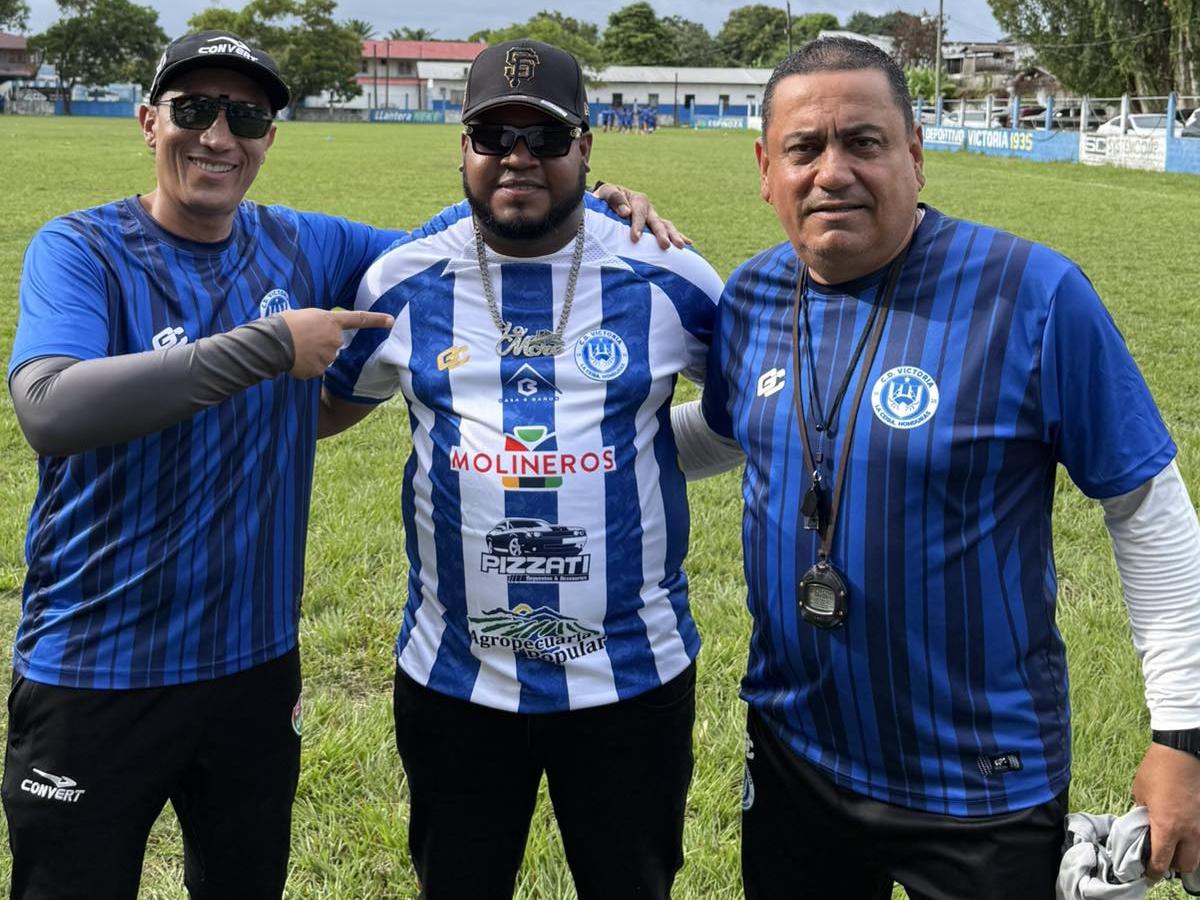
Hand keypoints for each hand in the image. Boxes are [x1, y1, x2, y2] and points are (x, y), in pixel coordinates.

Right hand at [279, 308, 393, 378]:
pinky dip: (307, 366)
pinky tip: (296, 360)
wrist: (273, 342)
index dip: (377, 320)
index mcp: (332, 321)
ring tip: (296, 348)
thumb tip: (321, 332)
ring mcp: (329, 356)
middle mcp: (335, 339)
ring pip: (325, 358)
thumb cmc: (285, 324)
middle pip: (334, 344)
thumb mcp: (306, 315)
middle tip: (303, 339)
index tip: (392, 320)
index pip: (359, 319)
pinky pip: (316, 369)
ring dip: (313, 355)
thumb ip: (321, 323)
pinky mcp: (320, 370)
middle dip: (322, 344)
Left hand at [593, 182, 690, 248]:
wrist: (607, 201)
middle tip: (665, 245)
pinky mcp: (655, 225)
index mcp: (637, 199)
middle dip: (661, 233)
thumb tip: (626, 212)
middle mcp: (648, 208)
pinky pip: (669, 230)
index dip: (637, 225)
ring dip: (674, 235)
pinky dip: (680, 236)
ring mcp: (654, 217)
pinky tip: (689, 244)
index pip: (638, 213)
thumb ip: (615, 199)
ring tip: (681, 246)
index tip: (635, 238)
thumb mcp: (606, 193)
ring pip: (666, 226)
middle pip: (656, 221)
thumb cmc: (604, 199)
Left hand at [1132, 742, 1199, 878]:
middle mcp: (1189, 832)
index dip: (1152, 871)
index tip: (1147, 873)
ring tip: (1174, 848)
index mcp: (1167, 827)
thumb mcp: (1140, 793)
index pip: (1161, 862)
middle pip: (1186, 865)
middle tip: (1161, 861)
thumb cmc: (1158, 769)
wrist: (1182, 751)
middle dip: (1173, 867)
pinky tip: (1185, 834)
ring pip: (1199, 854)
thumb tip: (1144, 825)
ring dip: (1186, 855)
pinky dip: (1195, 841)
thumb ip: (1142, 814)